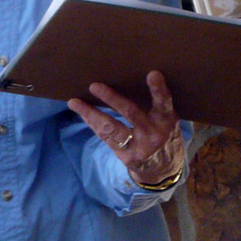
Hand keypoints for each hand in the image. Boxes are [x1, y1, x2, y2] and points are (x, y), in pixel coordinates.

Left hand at [67, 70, 184, 185]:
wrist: (164, 167)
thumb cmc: (162, 133)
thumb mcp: (166, 120)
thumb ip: (155, 105)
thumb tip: (126, 79)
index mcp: (166, 120)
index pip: (164, 102)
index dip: (158, 89)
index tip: (152, 73)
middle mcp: (154, 134)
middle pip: (131, 113)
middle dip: (111, 98)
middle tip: (94, 86)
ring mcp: (140, 147)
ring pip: (111, 127)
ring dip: (90, 113)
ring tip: (74, 102)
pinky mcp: (127, 156)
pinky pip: (106, 137)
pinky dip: (93, 123)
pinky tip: (83, 113)